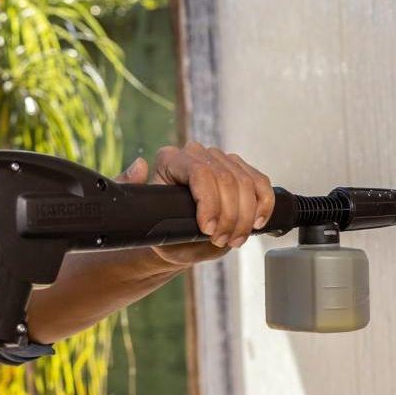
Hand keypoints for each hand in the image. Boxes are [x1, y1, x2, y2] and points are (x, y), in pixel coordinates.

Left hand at [116, 141, 275, 266]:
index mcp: (170, 159)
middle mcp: (197, 153)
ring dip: (245, 217)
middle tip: (220, 241)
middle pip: (227, 179)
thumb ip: (132, 189)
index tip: (207, 230)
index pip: (200, 172)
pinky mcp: (241, 172)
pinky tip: (256, 223)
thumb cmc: (158, 228)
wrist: (175, 239)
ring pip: (246, 183)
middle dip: (228, 217)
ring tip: (233, 239)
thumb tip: (139, 165)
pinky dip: (263, 205)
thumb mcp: (140, 216)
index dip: (210, 203)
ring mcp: (221, 160)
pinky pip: (261, 184)